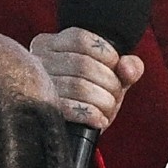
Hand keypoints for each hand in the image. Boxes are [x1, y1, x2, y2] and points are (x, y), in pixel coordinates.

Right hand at [30, 28, 144, 129]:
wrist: (74, 128)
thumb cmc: (92, 94)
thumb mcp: (112, 75)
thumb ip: (128, 67)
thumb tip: (128, 69)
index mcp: (51, 43)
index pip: (81, 40)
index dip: (106, 54)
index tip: (114, 69)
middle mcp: (39, 60)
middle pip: (83, 64)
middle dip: (109, 82)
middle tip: (114, 94)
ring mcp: (38, 86)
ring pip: (79, 87)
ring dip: (103, 101)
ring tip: (108, 108)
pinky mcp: (43, 110)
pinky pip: (70, 109)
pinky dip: (92, 114)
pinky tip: (100, 119)